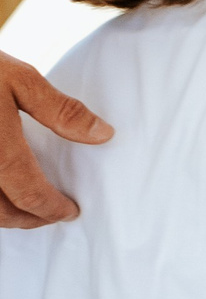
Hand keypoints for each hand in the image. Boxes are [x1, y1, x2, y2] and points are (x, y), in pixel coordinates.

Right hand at [1, 49, 111, 227]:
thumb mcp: (19, 79)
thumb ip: (60, 111)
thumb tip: (103, 135)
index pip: (29, 195)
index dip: (52, 209)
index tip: (70, 211)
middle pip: (1, 213)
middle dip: (29, 219)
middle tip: (50, 214)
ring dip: (3, 216)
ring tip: (24, 207)